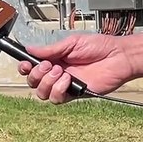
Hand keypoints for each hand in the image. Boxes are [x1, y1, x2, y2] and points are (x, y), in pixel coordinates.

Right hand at [18, 32, 142, 103]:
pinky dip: (59, 89)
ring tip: (60, 71)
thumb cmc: (100, 46)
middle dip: (36, 74)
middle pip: (33, 82)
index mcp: (54, 59)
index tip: (25, 63)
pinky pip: (58, 99)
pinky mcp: (74, 94)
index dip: (24, 68)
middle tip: (49, 65)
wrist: (118, 56)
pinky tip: (67, 79)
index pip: (32, 67)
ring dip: (47, 82)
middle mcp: (57, 74)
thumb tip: (30, 49)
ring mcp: (64, 85)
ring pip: (42, 93)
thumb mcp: (72, 43)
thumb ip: (51, 49)